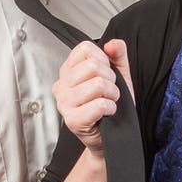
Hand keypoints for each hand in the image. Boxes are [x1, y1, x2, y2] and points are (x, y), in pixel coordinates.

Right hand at [52, 39, 131, 154]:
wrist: (111, 136)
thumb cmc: (111, 106)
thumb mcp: (119, 75)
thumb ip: (118, 55)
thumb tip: (112, 44)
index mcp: (68, 71)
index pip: (86, 49)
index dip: (103, 60)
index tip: (105, 74)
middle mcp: (62, 85)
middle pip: (93, 66)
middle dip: (110, 79)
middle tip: (109, 91)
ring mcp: (64, 103)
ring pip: (98, 84)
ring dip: (112, 95)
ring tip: (108, 102)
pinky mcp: (72, 120)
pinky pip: (99, 104)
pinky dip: (110, 108)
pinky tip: (106, 113)